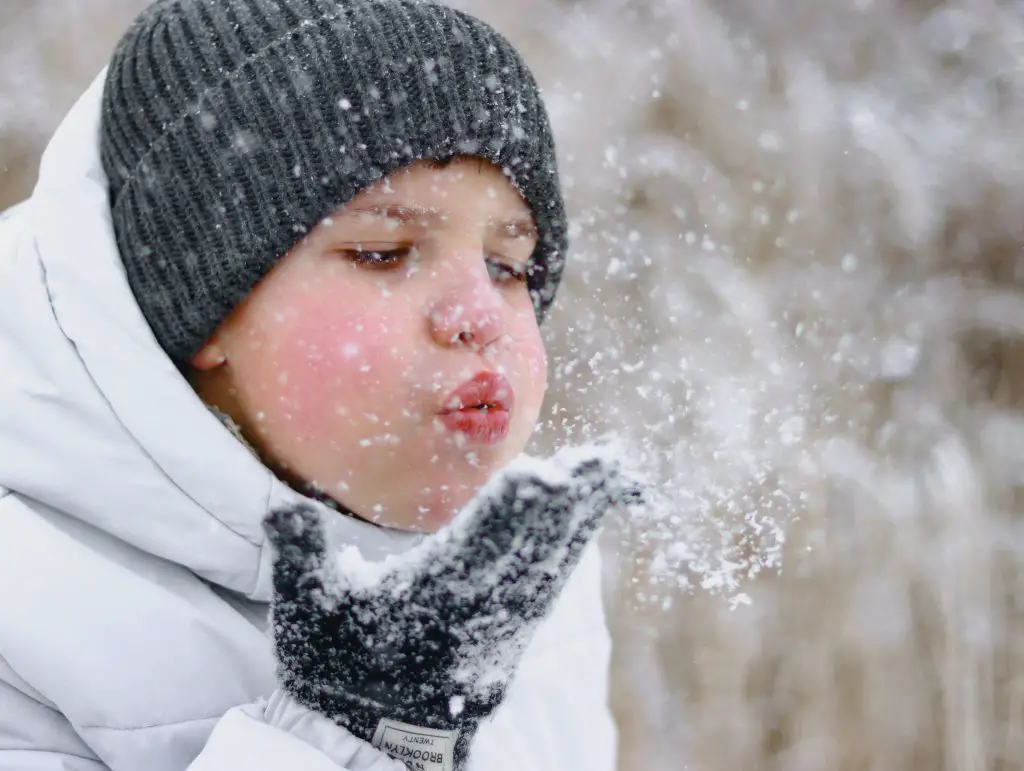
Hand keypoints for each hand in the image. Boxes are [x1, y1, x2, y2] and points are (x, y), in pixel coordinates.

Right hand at [264, 441, 641, 770]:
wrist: (371, 742)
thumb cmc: (334, 669)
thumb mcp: (302, 611)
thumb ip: (297, 555)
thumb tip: (284, 511)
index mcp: (425, 607)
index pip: (471, 553)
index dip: (507, 516)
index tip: (539, 477)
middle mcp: (474, 619)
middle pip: (525, 556)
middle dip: (564, 508)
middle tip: (600, 462)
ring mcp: (501, 632)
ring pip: (547, 570)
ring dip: (580, 522)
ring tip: (609, 475)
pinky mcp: (515, 638)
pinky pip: (551, 587)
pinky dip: (574, 549)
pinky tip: (589, 518)